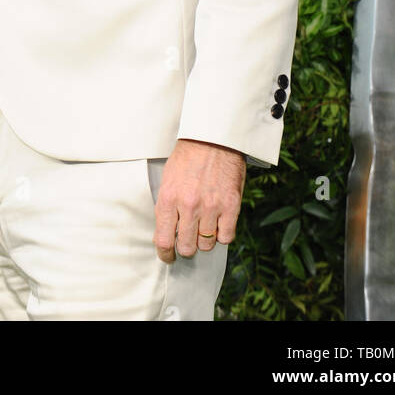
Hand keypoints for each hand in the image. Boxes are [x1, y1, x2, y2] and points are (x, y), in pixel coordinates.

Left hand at [152, 138, 245, 263]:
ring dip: (205, 239)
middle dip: (186, 247)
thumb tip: (164, 234)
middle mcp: (190, 206)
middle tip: (188, 239)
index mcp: (169, 198)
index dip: (165, 254)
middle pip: (187, 247)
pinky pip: (226, 237)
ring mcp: (212, 207)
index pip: (164, 241)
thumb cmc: (188, 157)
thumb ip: (166, 207)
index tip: (168, 257)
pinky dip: (222, 234)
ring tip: (204, 225)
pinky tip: (218, 223)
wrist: (213, 137)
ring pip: (207, 244)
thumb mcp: (168, 179)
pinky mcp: (231, 205)